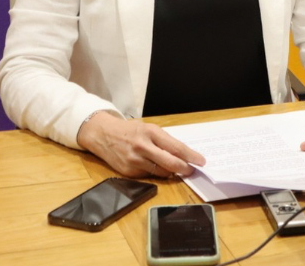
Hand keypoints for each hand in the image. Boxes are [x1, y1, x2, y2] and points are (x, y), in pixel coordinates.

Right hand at [76, 111, 205, 177]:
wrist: (103, 135)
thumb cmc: (130, 130)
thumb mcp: (148, 129)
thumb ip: (164, 141)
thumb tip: (182, 155)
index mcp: (150, 132)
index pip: (176, 147)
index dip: (191, 156)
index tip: (201, 161)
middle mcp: (143, 147)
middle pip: (171, 163)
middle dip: (185, 169)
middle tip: (192, 170)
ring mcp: (135, 161)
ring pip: (161, 172)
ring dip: (171, 172)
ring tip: (176, 168)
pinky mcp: (129, 172)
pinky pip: (149, 175)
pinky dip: (156, 173)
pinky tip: (155, 167)